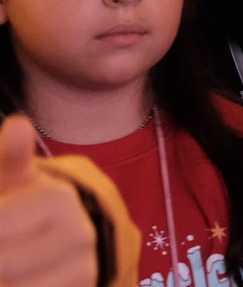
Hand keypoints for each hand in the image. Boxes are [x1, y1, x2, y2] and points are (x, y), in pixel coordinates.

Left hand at [0, 115, 97, 286]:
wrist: (65, 237)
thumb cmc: (22, 204)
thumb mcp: (13, 180)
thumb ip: (10, 157)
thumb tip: (17, 124)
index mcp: (59, 199)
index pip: (1, 223)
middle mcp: (79, 234)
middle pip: (5, 261)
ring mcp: (81, 267)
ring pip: (19, 285)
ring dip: (4, 276)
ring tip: (4, 265)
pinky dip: (17, 286)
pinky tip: (14, 275)